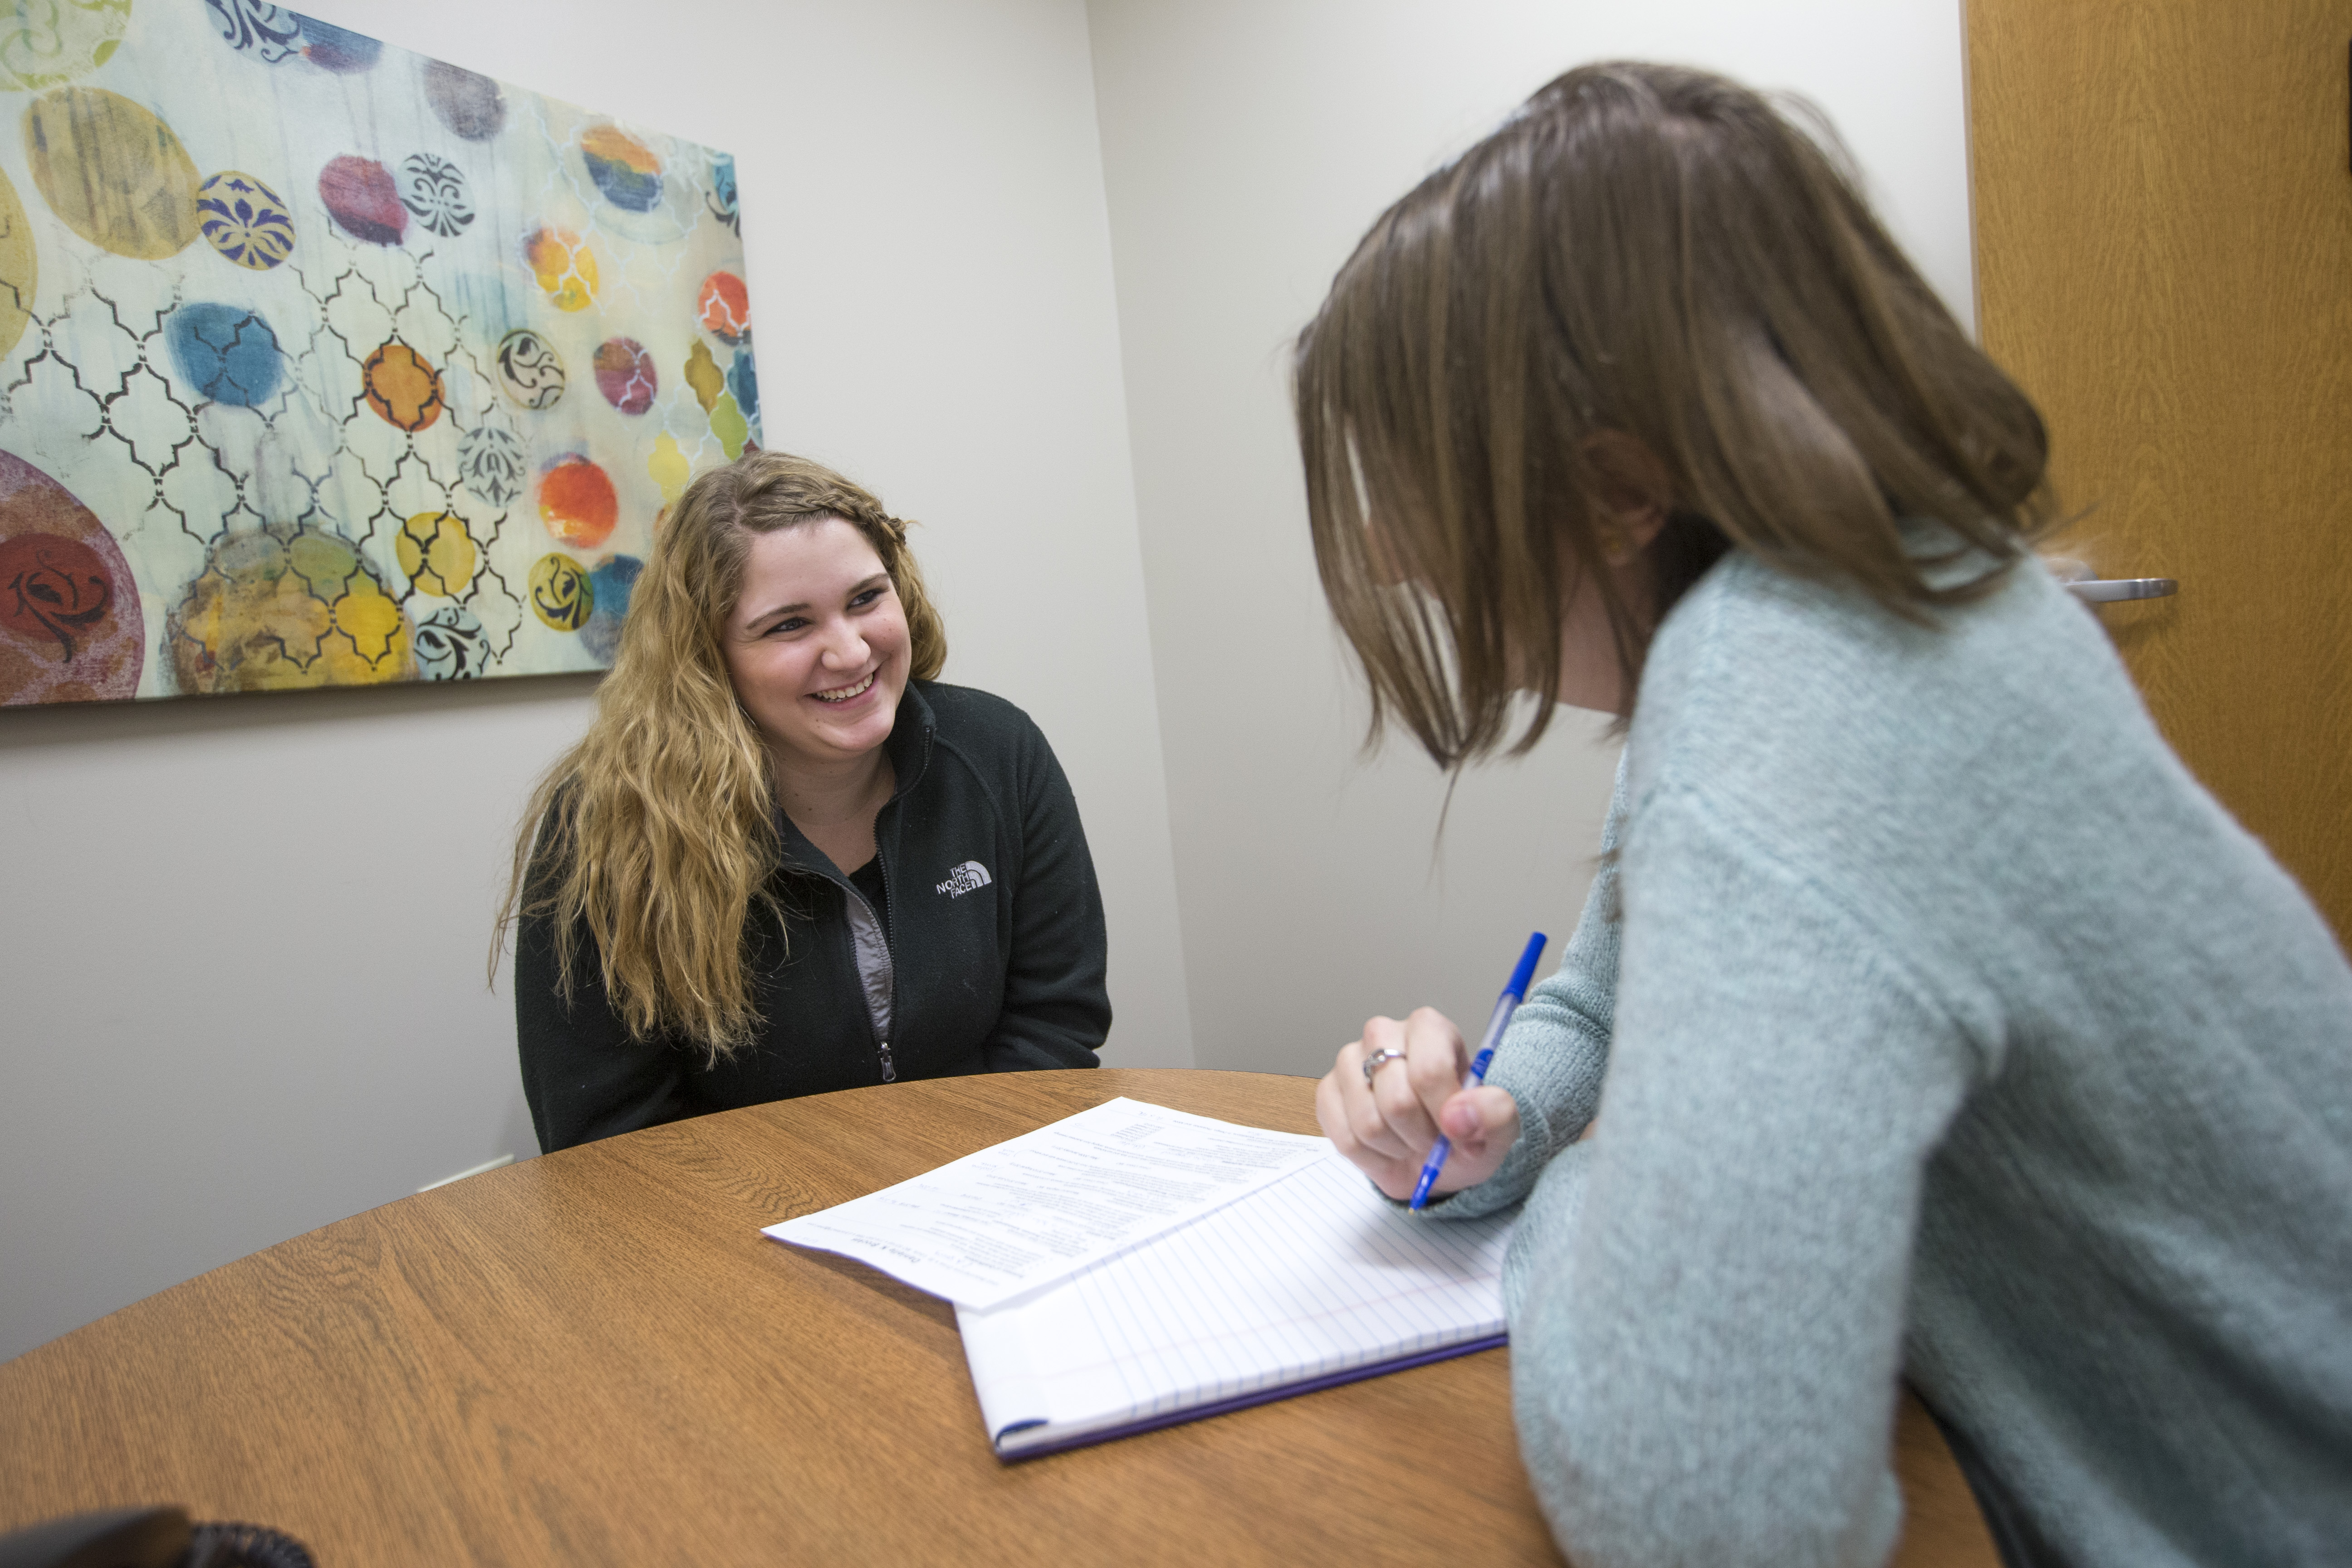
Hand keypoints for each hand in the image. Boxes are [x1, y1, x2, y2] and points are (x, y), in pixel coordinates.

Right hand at [1316, 1007, 1520, 1201]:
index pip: (1429, 1069)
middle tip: (1433, 1141)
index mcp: (1429, 1028)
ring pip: (1368, 1123)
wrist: (1432, 1156)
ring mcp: (1349, 1061)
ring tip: (1410, 1141)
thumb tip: (1458, 1115)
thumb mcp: (1498, 1129)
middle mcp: (1383, 1033)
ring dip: (1397, 1149)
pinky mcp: (1327, 1091)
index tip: (1458, 1133)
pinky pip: (1344, 1139)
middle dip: (1420, 1136)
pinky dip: (1371, 1159)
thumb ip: (1495, 1114)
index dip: (1445, 1114)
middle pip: (1397, 1100)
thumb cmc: (1463, 1133)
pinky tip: (1386, 1148)